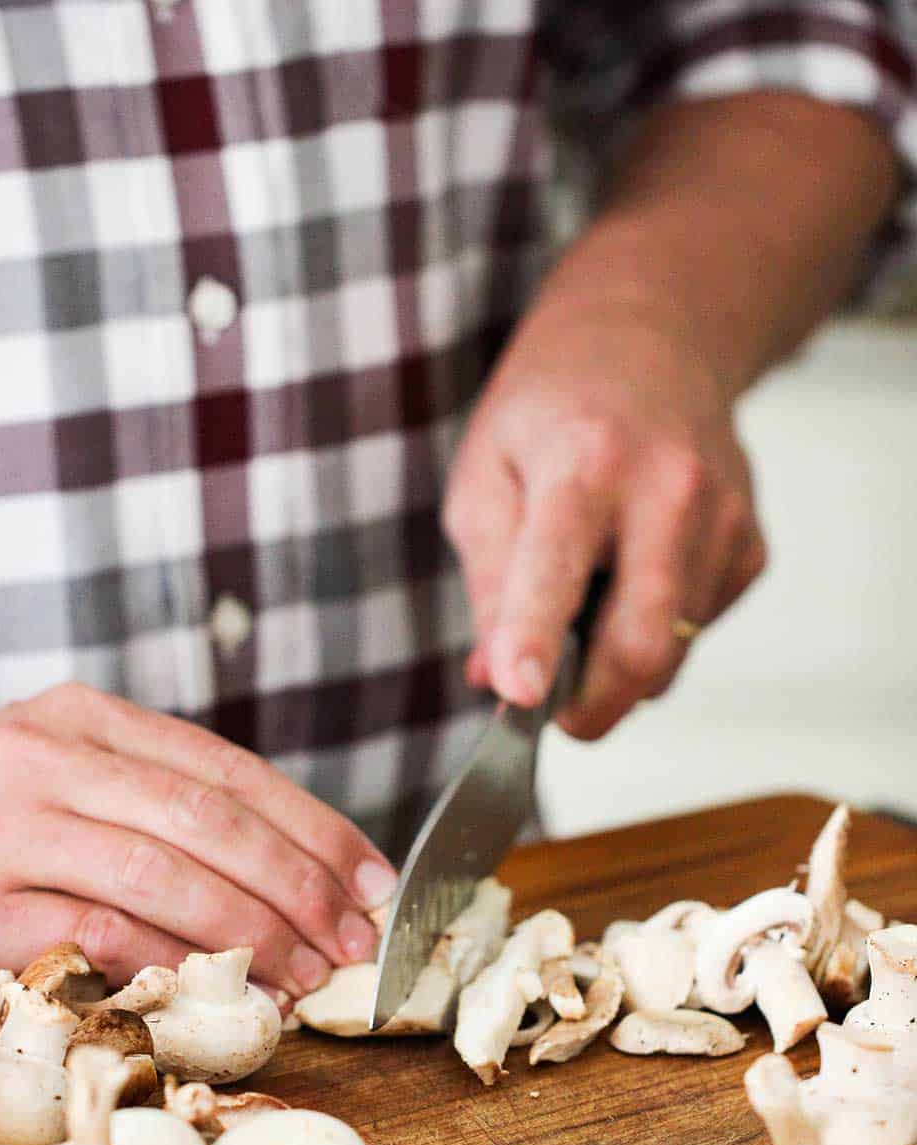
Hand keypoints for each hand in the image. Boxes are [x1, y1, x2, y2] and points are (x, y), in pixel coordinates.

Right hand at [0, 684, 395, 991]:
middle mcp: (49, 757)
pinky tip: (229, 993)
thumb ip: (157, 803)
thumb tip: (289, 870)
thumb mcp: (64, 778)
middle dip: (299, 886)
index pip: (228, 770)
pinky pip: (99, 933)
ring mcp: (8, 826)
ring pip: (162, 875)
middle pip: (208, 821)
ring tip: (308, 975)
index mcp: (87, 718)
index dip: (314, 827)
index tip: (372, 879)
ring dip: (252, 933)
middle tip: (353, 940)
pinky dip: (175, 964)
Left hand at [442, 268, 765, 738]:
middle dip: (593, 706)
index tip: (521, 695)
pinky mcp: (752, 547)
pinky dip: (656, 631)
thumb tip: (496, 678)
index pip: (558, 566)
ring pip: (672, 652)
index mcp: (585, 460)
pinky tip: (634, 574)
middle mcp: (670, 488)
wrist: (652, 338)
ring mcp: (724, 518)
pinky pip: (698, 631)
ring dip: (618, 663)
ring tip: (587, 599)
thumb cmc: (551, 410)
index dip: (534, 638)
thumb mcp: (484, 478)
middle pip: (642, 644)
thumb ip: (489, 584)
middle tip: (555, 715)